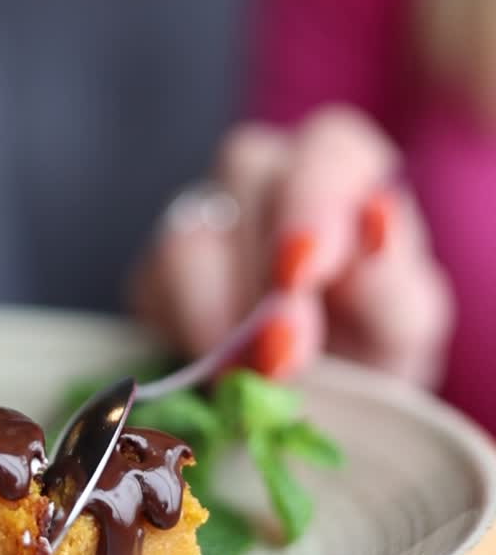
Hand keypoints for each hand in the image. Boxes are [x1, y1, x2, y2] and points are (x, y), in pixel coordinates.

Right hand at [130, 107, 453, 386]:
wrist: (319, 409)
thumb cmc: (370, 350)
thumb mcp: (403, 327)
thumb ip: (393, 281)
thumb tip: (374, 225)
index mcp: (344, 170)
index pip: (329, 145)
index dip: (312, 200)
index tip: (301, 273)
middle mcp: (271, 176)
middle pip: (245, 166)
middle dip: (259, 261)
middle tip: (280, 349)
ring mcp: (207, 217)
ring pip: (188, 230)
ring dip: (214, 307)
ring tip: (246, 372)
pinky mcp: (156, 272)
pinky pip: (150, 286)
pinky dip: (180, 333)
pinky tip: (212, 368)